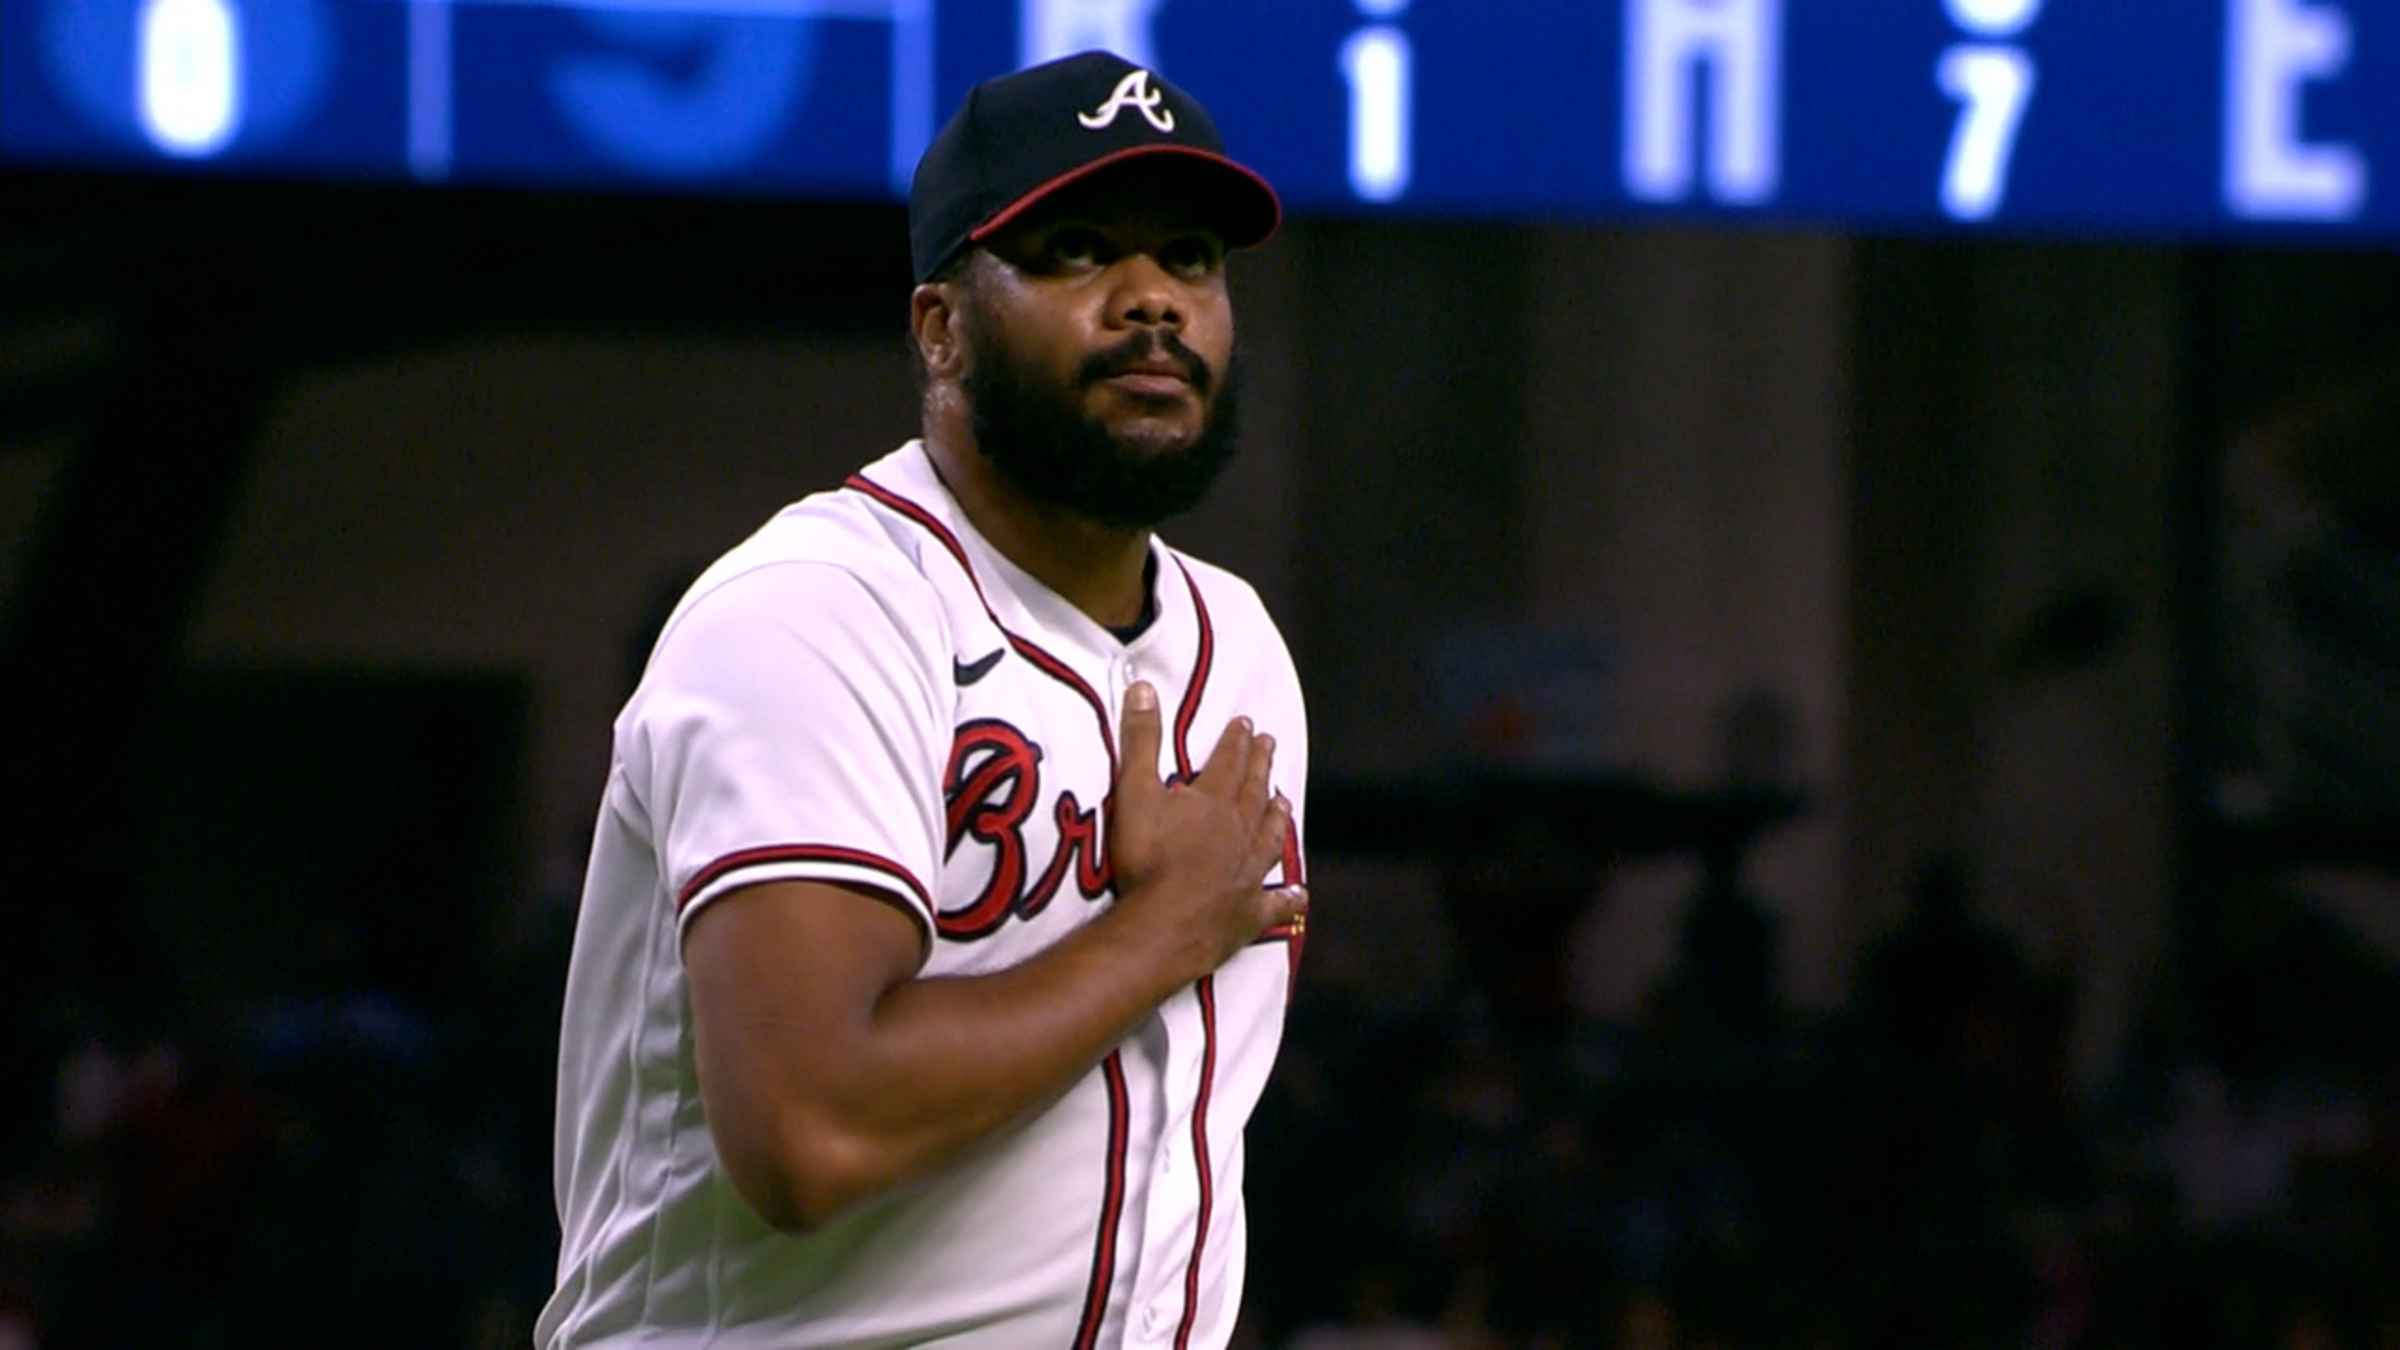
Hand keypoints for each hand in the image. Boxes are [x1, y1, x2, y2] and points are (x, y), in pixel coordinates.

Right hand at [1107, 681, 1304, 978]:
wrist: (1165, 923)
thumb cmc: (1147, 859)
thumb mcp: (1135, 791)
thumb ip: (1141, 741)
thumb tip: (1143, 687)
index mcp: (1213, 802)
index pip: (1228, 762)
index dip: (1236, 741)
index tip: (1247, 723)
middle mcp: (1239, 833)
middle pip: (1253, 793)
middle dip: (1260, 766)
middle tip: (1270, 745)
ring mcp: (1249, 873)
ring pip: (1269, 838)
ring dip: (1276, 818)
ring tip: (1284, 802)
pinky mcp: (1250, 912)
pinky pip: (1275, 903)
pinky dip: (1288, 898)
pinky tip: (1300, 894)